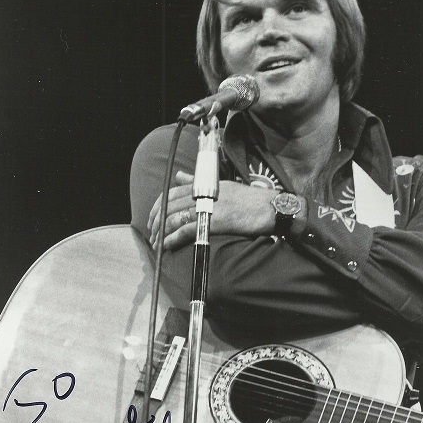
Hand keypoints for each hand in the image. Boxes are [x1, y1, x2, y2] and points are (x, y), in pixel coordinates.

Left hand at [148, 171, 277, 250]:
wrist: (271, 207)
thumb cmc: (251, 200)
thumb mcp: (224, 186)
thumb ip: (199, 182)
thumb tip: (180, 176)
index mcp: (205, 184)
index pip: (172, 191)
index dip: (158, 205)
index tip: (153, 218)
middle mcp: (204, 193)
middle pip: (170, 205)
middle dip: (156, 221)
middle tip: (151, 234)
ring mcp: (209, 206)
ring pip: (175, 217)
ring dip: (162, 232)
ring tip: (156, 244)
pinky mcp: (215, 221)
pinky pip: (186, 229)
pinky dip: (173, 238)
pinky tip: (166, 246)